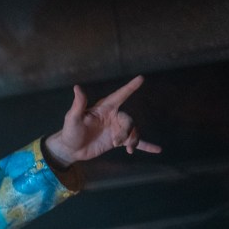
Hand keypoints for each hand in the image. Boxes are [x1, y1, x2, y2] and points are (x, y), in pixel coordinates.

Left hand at [44, 75, 160, 165]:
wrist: (71, 149)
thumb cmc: (70, 131)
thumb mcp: (72, 118)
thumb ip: (78, 104)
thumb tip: (77, 87)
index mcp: (104, 108)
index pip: (120, 95)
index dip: (130, 87)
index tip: (140, 78)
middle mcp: (113, 117)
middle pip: (129, 120)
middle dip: (127, 132)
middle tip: (116, 142)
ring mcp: (116, 129)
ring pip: (133, 131)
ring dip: (134, 140)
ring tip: (130, 149)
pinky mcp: (117, 141)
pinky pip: (134, 142)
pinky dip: (146, 145)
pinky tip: (157, 150)